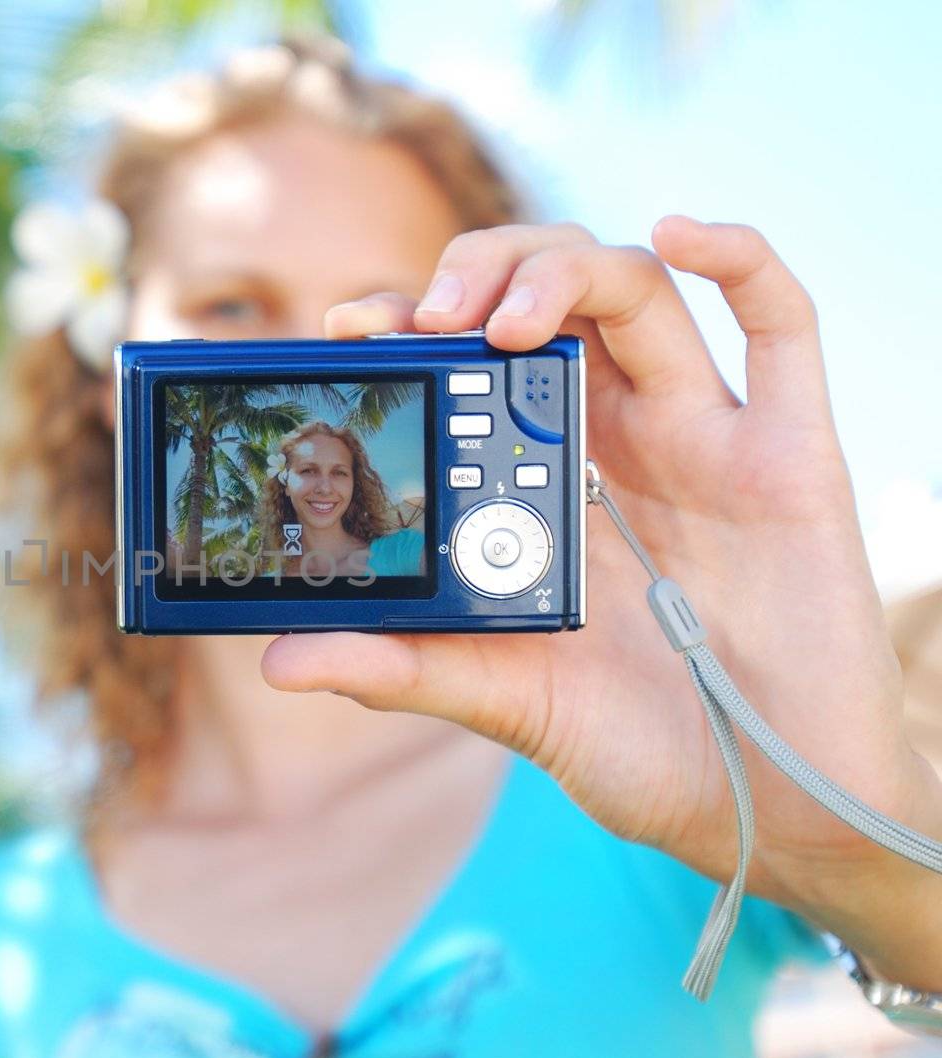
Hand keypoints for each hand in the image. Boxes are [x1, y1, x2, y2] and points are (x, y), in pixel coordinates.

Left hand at [263, 219, 941, 985]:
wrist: (769, 807)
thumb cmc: (641, 747)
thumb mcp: (503, 699)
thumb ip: (401, 669)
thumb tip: (280, 660)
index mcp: (544, 484)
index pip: (473, 361)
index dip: (415, 323)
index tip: (353, 330)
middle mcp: (619, 442)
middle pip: (552, 294)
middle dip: (483, 272)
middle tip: (429, 315)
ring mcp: (705, 438)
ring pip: (640, 290)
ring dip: (565, 269)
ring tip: (504, 316)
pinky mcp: (793, 455)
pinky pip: (786, 327)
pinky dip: (740, 258)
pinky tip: (679, 233)